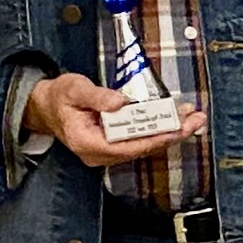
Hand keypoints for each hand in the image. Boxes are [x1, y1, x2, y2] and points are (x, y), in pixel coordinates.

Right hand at [23, 74, 205, 168]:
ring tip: (194, 118)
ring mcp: (106, 151)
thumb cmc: (59, 96)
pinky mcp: (114, 144)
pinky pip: (140, 140)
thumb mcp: (74, 89)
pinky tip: (177, 119)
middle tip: (196, 120)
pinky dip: (159, 129)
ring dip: (170, 131)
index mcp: (85, 142)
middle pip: (140, 148)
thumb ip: (96, 97)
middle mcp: (97, 153)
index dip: (152, 139)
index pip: (124, 147)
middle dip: (171, 134)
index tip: (176, 130)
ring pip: (143, 145)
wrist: (46, 105)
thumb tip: (118, 102)